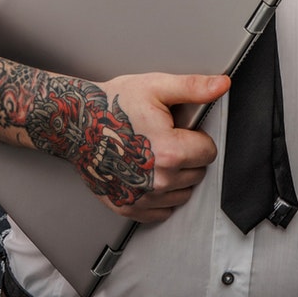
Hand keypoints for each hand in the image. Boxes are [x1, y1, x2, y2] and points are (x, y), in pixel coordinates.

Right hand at [79, 72, 225, 221]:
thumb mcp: (155, 87)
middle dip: (187, 157)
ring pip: (182, 194)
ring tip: (151, 156)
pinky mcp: (129, 208)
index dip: (196, 137)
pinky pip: (162, 211)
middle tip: (161, 139)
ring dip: (175, 178)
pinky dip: (159, 197)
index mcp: (169, 151)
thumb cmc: (111, 106)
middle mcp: (158, 180)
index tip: (179, 131)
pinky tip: (144, 174)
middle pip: (197, 174)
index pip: (209, 152)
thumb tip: (222, 85)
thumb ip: (193, 88)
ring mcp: (143, 197)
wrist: (75, 124)